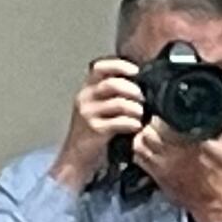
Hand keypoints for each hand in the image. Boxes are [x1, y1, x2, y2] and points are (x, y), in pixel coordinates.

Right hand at [48, 58, 144, 189]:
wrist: (78, 156)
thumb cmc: (94, 129)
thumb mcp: (99, 105)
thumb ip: (114, 92)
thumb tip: (142, 81)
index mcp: (87, 88)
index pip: (100, 67)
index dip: (119, 65)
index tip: (136, 71)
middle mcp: (85, 97)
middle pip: (113, 83)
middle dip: (134, 90)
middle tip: (144, 98)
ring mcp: (88, 113)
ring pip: (120, 103)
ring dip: (136, 109)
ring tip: (140, 115)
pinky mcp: (94, 129)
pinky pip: (120, 122)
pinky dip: (133, 123)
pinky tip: (135, 127)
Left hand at [129, 120, 221, 221]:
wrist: (214, 202)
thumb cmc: (221, 176)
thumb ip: (217, 129)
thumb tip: (211, 114)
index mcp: (190, 143)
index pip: (165, 122)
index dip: (162, 114)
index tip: (166, 113)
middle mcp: (172, 153)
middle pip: (149, 131)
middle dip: (151, 124)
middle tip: (157, 122)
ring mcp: (161, 165)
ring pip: (140, 144)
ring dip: (142, 136)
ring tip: (151, 133)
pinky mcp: (156, 175)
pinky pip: (139, 159)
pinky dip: (140, 151)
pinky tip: (148, 148)